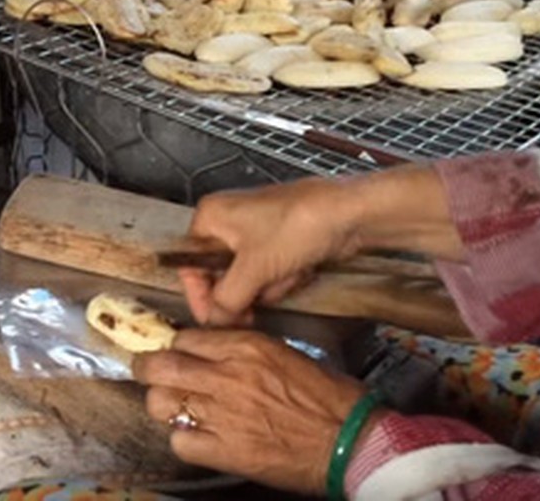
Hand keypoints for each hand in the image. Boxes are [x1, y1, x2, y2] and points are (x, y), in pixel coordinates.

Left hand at [133, 329, 376, 495]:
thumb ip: (244, 350)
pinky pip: (180, 441)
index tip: (173, 353)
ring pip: (160, 403)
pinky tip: (197, 436)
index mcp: (246, 347)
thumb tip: (214, 351)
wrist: (351, 440)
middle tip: (149, 374)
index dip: (174, 346)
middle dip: (147, 369)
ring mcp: (223, 414)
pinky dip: (183, 438)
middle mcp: (227, 376)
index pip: (185, 337)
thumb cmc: (329, 397)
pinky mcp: (225, 451)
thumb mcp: (285, 353)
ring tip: (176, 408)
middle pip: (159, 366)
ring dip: (163, 404)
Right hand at [183, 166, 458, 325]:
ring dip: (270, 285)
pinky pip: (270, 272)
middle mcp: (228, 221)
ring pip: (249, 278)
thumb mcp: (253, 269)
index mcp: (210, 217)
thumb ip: (226, 300)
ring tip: (290, 271)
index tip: (217, 321)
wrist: (348, 215)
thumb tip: (213, 323)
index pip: (191, 266)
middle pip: (222, 275)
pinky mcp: (279, 241)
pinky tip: (301, 269)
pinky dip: (285, 277)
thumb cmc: (295, 229)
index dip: (203, 297)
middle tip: (263, 295)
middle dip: (248, 289)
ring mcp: (255, 231)